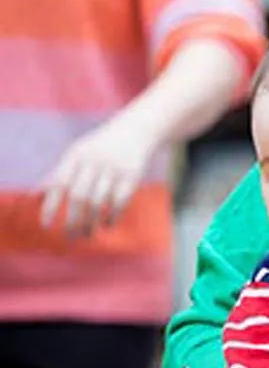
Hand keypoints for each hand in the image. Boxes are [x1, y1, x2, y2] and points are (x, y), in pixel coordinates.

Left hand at [40, 115, 158, 236]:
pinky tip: (107, 224)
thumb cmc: (98, 147)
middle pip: (79, 197)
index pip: (59, 183)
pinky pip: (119, 201)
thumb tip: (34, 197)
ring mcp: (114, 168)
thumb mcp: (77, 154)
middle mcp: (94, 161)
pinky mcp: (132, 175)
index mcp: (76, 155)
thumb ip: (57, 174)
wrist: (135, 131)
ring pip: (99, 202)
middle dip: (74, 220)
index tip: (47, 226)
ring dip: (92, 222)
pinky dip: (112, 216)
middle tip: (70, 237)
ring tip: (88, 234)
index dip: (51, 206)